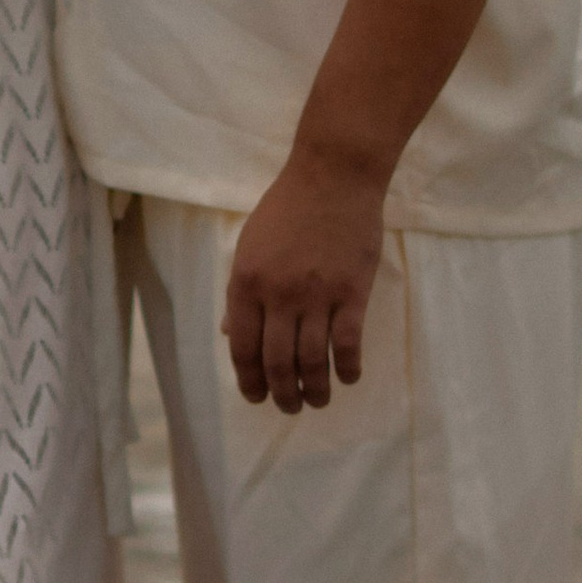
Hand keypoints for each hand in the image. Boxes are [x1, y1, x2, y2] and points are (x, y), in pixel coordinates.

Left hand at [224, 150, 386, 413]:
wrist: (334, 175)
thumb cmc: (288, 207)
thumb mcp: (250, 245)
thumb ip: (240, 292)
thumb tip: (229, 333)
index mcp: (246, 283)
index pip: (242, 347)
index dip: (248, 380)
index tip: (256, 397)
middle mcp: (278, 295)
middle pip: (277, 362)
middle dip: (282, 394)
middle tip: (289, 407)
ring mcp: (317, 295)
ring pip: (312, 360)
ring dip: (314, 390)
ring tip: (317, 401)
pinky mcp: (352, 292)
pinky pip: (347, 344)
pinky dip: (346, 369)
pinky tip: (347, 378)